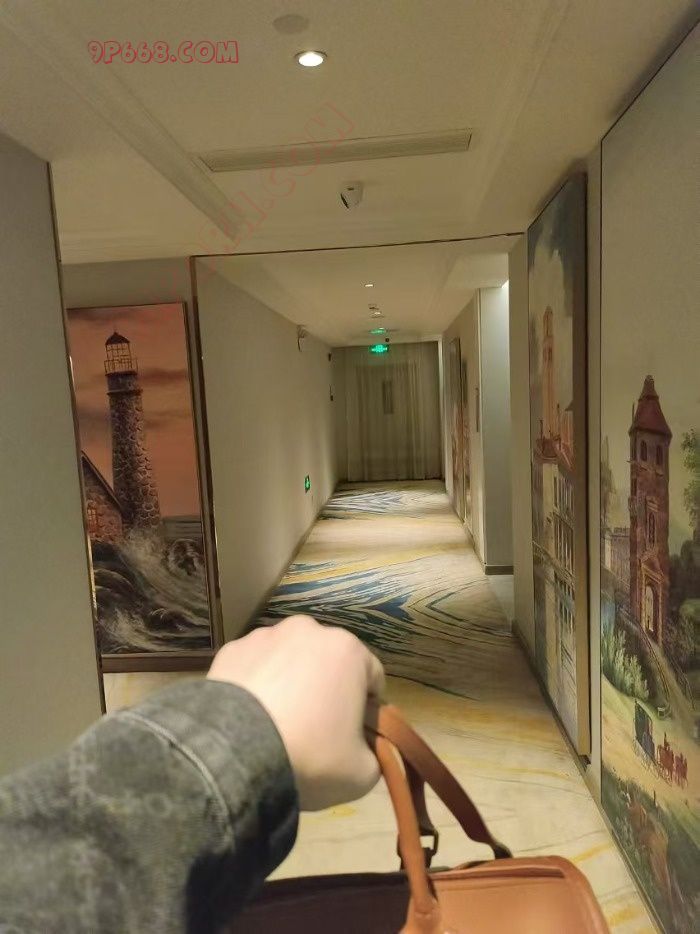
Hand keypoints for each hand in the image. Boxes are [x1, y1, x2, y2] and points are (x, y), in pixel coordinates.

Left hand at [207, 615, 384, 810]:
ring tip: (276, 723)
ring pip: (288, 660)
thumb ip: (374, 753)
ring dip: (290, 682)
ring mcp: (265, 636)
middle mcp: (308, 630)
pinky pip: (254, 667)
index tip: (354, 734)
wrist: (233, 754)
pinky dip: (256, 685)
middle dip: (326, 689)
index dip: (367, 708)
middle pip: (328, 662)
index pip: (372, 677)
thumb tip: (362, 746)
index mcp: (348, 650)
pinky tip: (250, 716)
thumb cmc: (309, 755)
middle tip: (315, 729)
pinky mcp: (231, 649)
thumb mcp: (362, 773)